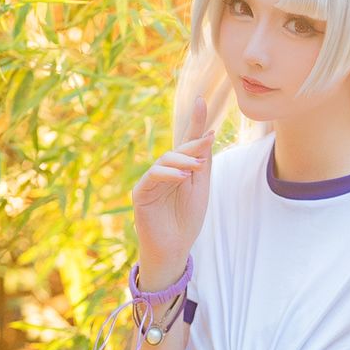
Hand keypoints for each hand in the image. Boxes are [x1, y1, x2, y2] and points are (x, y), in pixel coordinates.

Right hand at [130, 90, 215, 275]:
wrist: (174, 249)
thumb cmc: (186, 220)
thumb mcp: (200, 188)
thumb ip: (202, 163)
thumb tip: (208, 135)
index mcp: (180, 168)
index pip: (188, 141)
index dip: (194, 121)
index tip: (201, 100)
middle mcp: (165, 170)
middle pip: (179, 148)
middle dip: (193, 143)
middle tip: (208, 139)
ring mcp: (152, 180)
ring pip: (166, 159)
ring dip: (184, 159)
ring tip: (197, 166)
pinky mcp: (141, 193)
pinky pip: (153, 176)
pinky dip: (168, 174)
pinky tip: (182, 177)